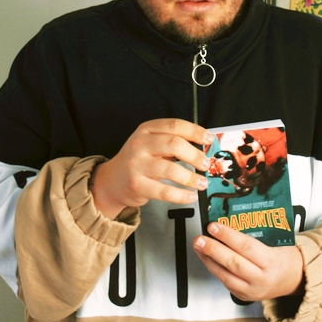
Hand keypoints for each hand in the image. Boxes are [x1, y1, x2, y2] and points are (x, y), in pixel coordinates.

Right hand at [90, 118, 212, 218]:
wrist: (112, 181)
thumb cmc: (138, 161)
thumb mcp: (150, 143)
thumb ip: (172, 141)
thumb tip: (203, 148)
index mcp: (146, 129)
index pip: (174, 125)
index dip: (195, 132)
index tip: (209, 140)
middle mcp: (140, 144)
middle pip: (174, 144)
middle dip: (195, 155)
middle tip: (206, 164)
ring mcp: (136, 165)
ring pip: (171, 170)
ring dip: (191, 178)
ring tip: (202, 183)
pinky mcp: (137, 185)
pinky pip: (164, 191)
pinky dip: (181, 195)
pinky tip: (190, 196)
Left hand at [193, 222, 303, 301]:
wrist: (294, 279)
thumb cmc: (285, 258)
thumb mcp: (277, 242)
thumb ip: (255, 234)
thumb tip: (230, 221)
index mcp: (272, 262)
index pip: (246, 247)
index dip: (227, 236)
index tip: (214, 226)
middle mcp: (261, 278)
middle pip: (233, 263)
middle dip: (213, 249)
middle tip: (200, 238)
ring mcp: (252, 290)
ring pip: (225, 275)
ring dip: (208, 259)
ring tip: (199, 246)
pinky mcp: (244, 296)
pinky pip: (225, 282)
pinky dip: (214, 269)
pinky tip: (206, 258)